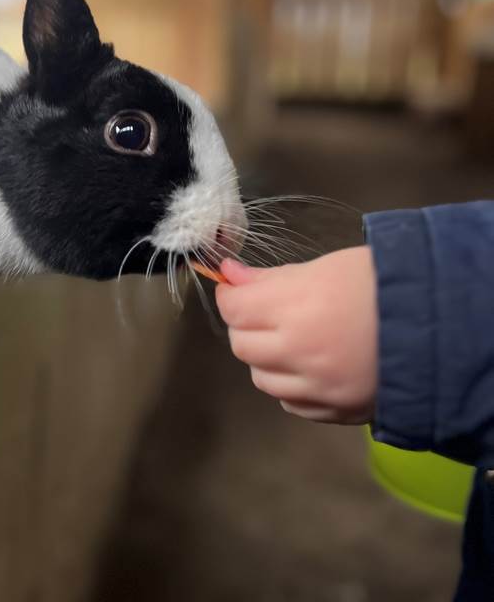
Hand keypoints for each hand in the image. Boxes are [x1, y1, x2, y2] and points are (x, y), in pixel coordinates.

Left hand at [215, 247, 377, 423]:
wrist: (448, 324)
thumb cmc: (387, 284)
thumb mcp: (328, 267)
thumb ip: (272, 278)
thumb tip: (230, 276)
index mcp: (295, 309)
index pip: (234, 308)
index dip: (233, 296)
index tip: (239, 289)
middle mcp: (299, 354)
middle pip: (242, 345)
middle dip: (247, 326)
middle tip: (267, 312)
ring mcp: (319, 389)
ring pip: (263, 379)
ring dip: (268, 359)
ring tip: (294, 340)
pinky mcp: (339, 412)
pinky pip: (292, 405)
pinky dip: (292, 387)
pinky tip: (312, 368)